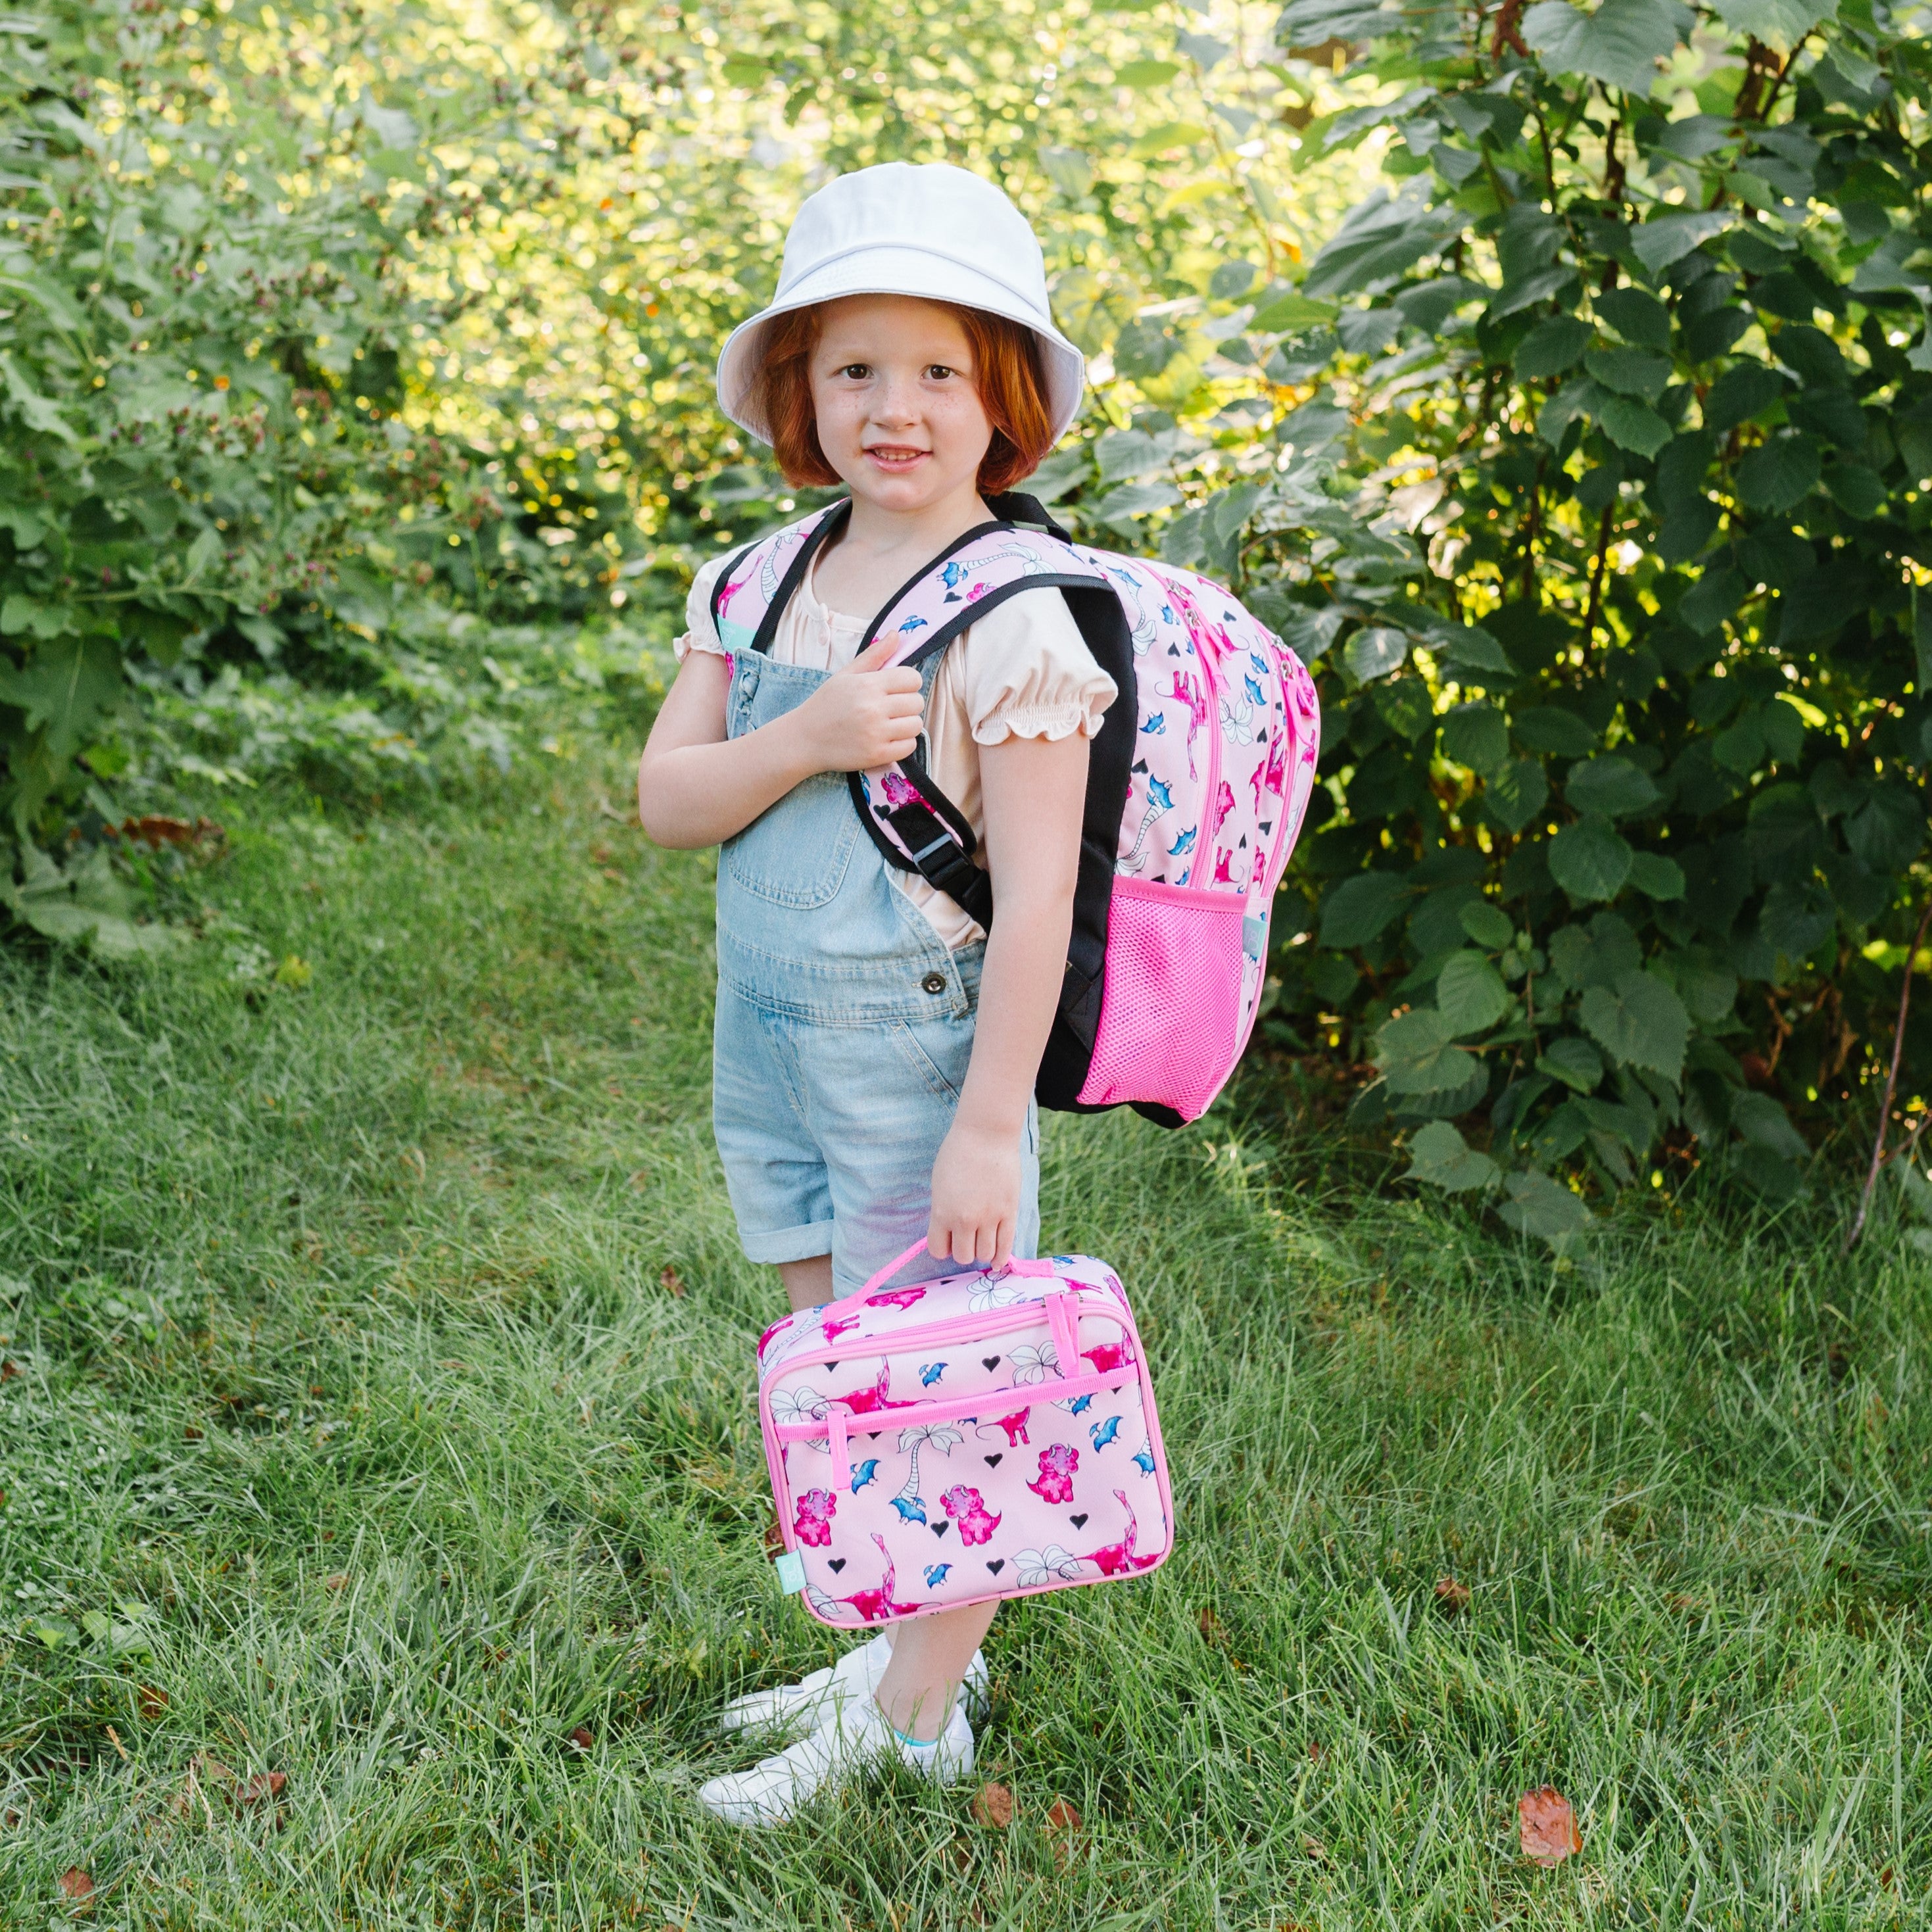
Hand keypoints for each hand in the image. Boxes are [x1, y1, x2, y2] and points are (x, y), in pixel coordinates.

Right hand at [789, 634, 923, 772]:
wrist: (804, 739)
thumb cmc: (826, 704)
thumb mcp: (846, 674)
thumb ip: (874, 655)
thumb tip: (896, 634)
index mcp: (868, 684)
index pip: (912, 678)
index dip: (908, 683)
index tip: (897, 689)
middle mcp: (874, 708)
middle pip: (917, 702)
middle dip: (908, 704)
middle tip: (891, 708)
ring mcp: (876, 733)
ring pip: (916, 724)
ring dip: (907, 724)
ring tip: (890, 724)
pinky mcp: (877, 755)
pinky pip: (909, 746)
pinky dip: (903, 743)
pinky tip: (887, 738)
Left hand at [928, 1118, 1021, 1270]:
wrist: (985, 1135)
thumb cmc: (958, 1154)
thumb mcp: (939, 1185)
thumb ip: (943, 1211)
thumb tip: (949, 1233)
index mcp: (942, 1212)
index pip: (938, 1250)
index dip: (943, 1248)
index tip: (948, 1240)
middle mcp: (965, 1219)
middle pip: (963, 1256)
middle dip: (964, 1251)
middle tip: (967, 1238)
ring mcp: (989, 1217)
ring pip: (985, 1254)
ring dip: (982, 1252)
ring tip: (983, 1240)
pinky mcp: (1009, 1212)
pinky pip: (1006, 1246)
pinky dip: (1001, 1258)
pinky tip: (998, 1260)